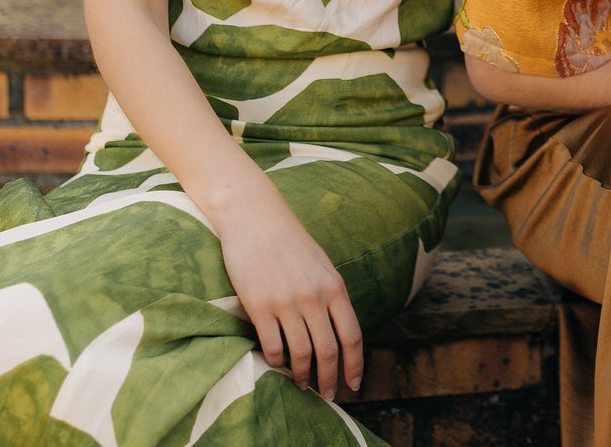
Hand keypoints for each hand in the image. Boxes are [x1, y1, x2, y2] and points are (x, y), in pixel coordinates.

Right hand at [211, 191, 362, 400]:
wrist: (255, 217)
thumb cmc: (289, 241)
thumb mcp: (322, 265)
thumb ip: (331, 296)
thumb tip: (339, 330)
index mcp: (334, 287)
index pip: (352, 336)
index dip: (355, 365)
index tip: (353, 384)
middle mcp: (313, 297)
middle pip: (328, 351)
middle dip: (330, 378)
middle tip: (327, 394)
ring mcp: (286, 302)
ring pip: (300, 354)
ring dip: (302, 375)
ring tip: (301, 384)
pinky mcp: (259, 306)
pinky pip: (272, 346)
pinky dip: (276, 362)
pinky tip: (277, 364)